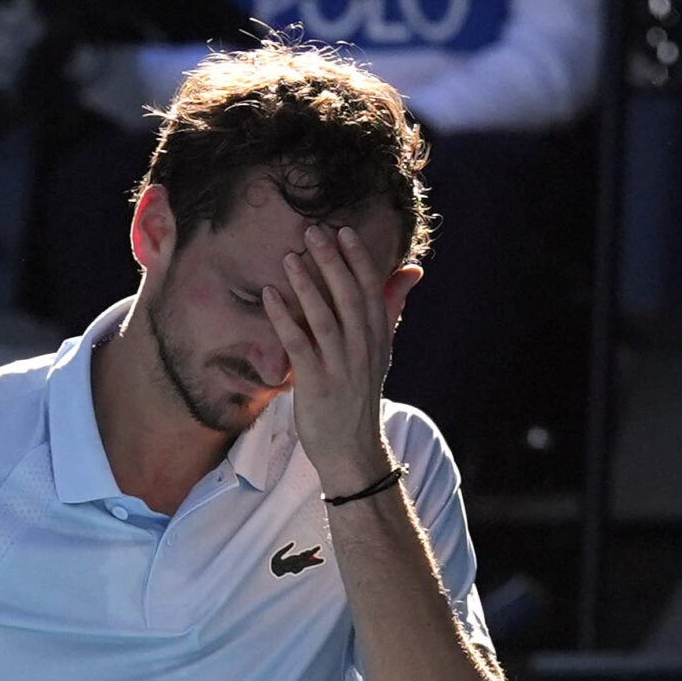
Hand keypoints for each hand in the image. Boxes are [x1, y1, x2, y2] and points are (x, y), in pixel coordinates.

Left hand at [263, 222, 423, 494]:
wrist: (352, 450)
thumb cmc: (359, 394)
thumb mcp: (380, 350)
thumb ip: (390, 307)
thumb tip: (412, 270)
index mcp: (378, 337)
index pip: (372, 290)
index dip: (359, 259)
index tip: (344, 231)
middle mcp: (362, 348)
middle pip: (349, 297)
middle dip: (332, 262)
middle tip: (313, 231)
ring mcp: (340, 366)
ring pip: (325, 318)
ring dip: (307, 285)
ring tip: (290, 257)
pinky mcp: (316, 384)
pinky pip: (298, 345)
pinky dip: (284, 318)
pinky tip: (269, 295)